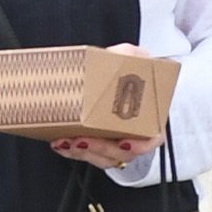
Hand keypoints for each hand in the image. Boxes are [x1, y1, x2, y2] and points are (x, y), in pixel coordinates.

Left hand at [52, 43, 164, 165]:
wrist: (113, 78)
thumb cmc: (128, 72)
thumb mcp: (132, 58)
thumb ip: (129, 54)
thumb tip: (120, 54)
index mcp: (150, 117)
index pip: (152, 139)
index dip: (141, 145)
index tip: (125, 143)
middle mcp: (135, 135)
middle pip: (122, 153)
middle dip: (100, 149)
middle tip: (82, 140)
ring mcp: (116, 143)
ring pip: (102, 158)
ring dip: (82, 153)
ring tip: (65, 142)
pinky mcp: (97, 145)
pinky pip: (87, 156)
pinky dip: (72, 151)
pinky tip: (60, 142)